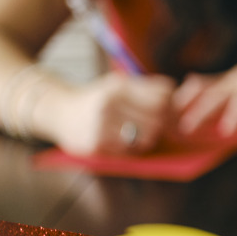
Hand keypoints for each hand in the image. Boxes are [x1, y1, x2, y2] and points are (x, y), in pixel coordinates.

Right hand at [42, 72, 175, 155]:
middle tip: (161, 124)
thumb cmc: (97, 98)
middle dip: (164, 123)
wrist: (58, 111)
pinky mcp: (96, 145)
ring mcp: (101, 126)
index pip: (162, 96)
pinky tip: (128, 140)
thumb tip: (178, 95)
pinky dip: (135, 147)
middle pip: (158, 118)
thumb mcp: (118, 84)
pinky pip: (130, 151)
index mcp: (118, 87)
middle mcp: (109, 105)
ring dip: (151, 136)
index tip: (172, 109)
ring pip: (147, 137)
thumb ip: (147, 89)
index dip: (173, 105)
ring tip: (143, 131)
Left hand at [172, 35, 236, 135]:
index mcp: (232, 81)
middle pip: (219, 95)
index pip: (205, 88)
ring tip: (225, 132)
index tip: (170, 110)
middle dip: (202, 111)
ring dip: (235, 115)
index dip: (187, 97)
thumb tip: (188, 82)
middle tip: (185, 128)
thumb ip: (218, 80)